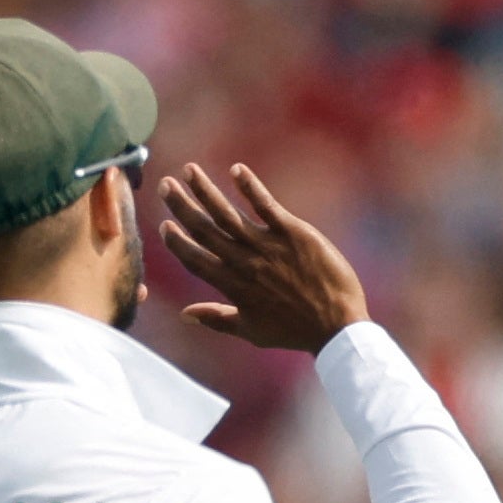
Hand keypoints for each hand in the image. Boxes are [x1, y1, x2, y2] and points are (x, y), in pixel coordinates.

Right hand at [158, 162, 369, 353]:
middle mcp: (245, 263)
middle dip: (182, 207)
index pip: (196, 259)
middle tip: (166, 185)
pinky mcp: (293, 234)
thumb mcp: (252, 331)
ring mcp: (268, 247)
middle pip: (205, 230)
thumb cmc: (296, 331)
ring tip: (189, 170)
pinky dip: (250, 187)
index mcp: (233, 286)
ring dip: (205, 191)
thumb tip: (184, 315)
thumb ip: (217, 319)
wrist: (337, 328)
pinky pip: (266, 206)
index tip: (165, 224)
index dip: (178, 242)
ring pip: (228, 214)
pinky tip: (237, 170)